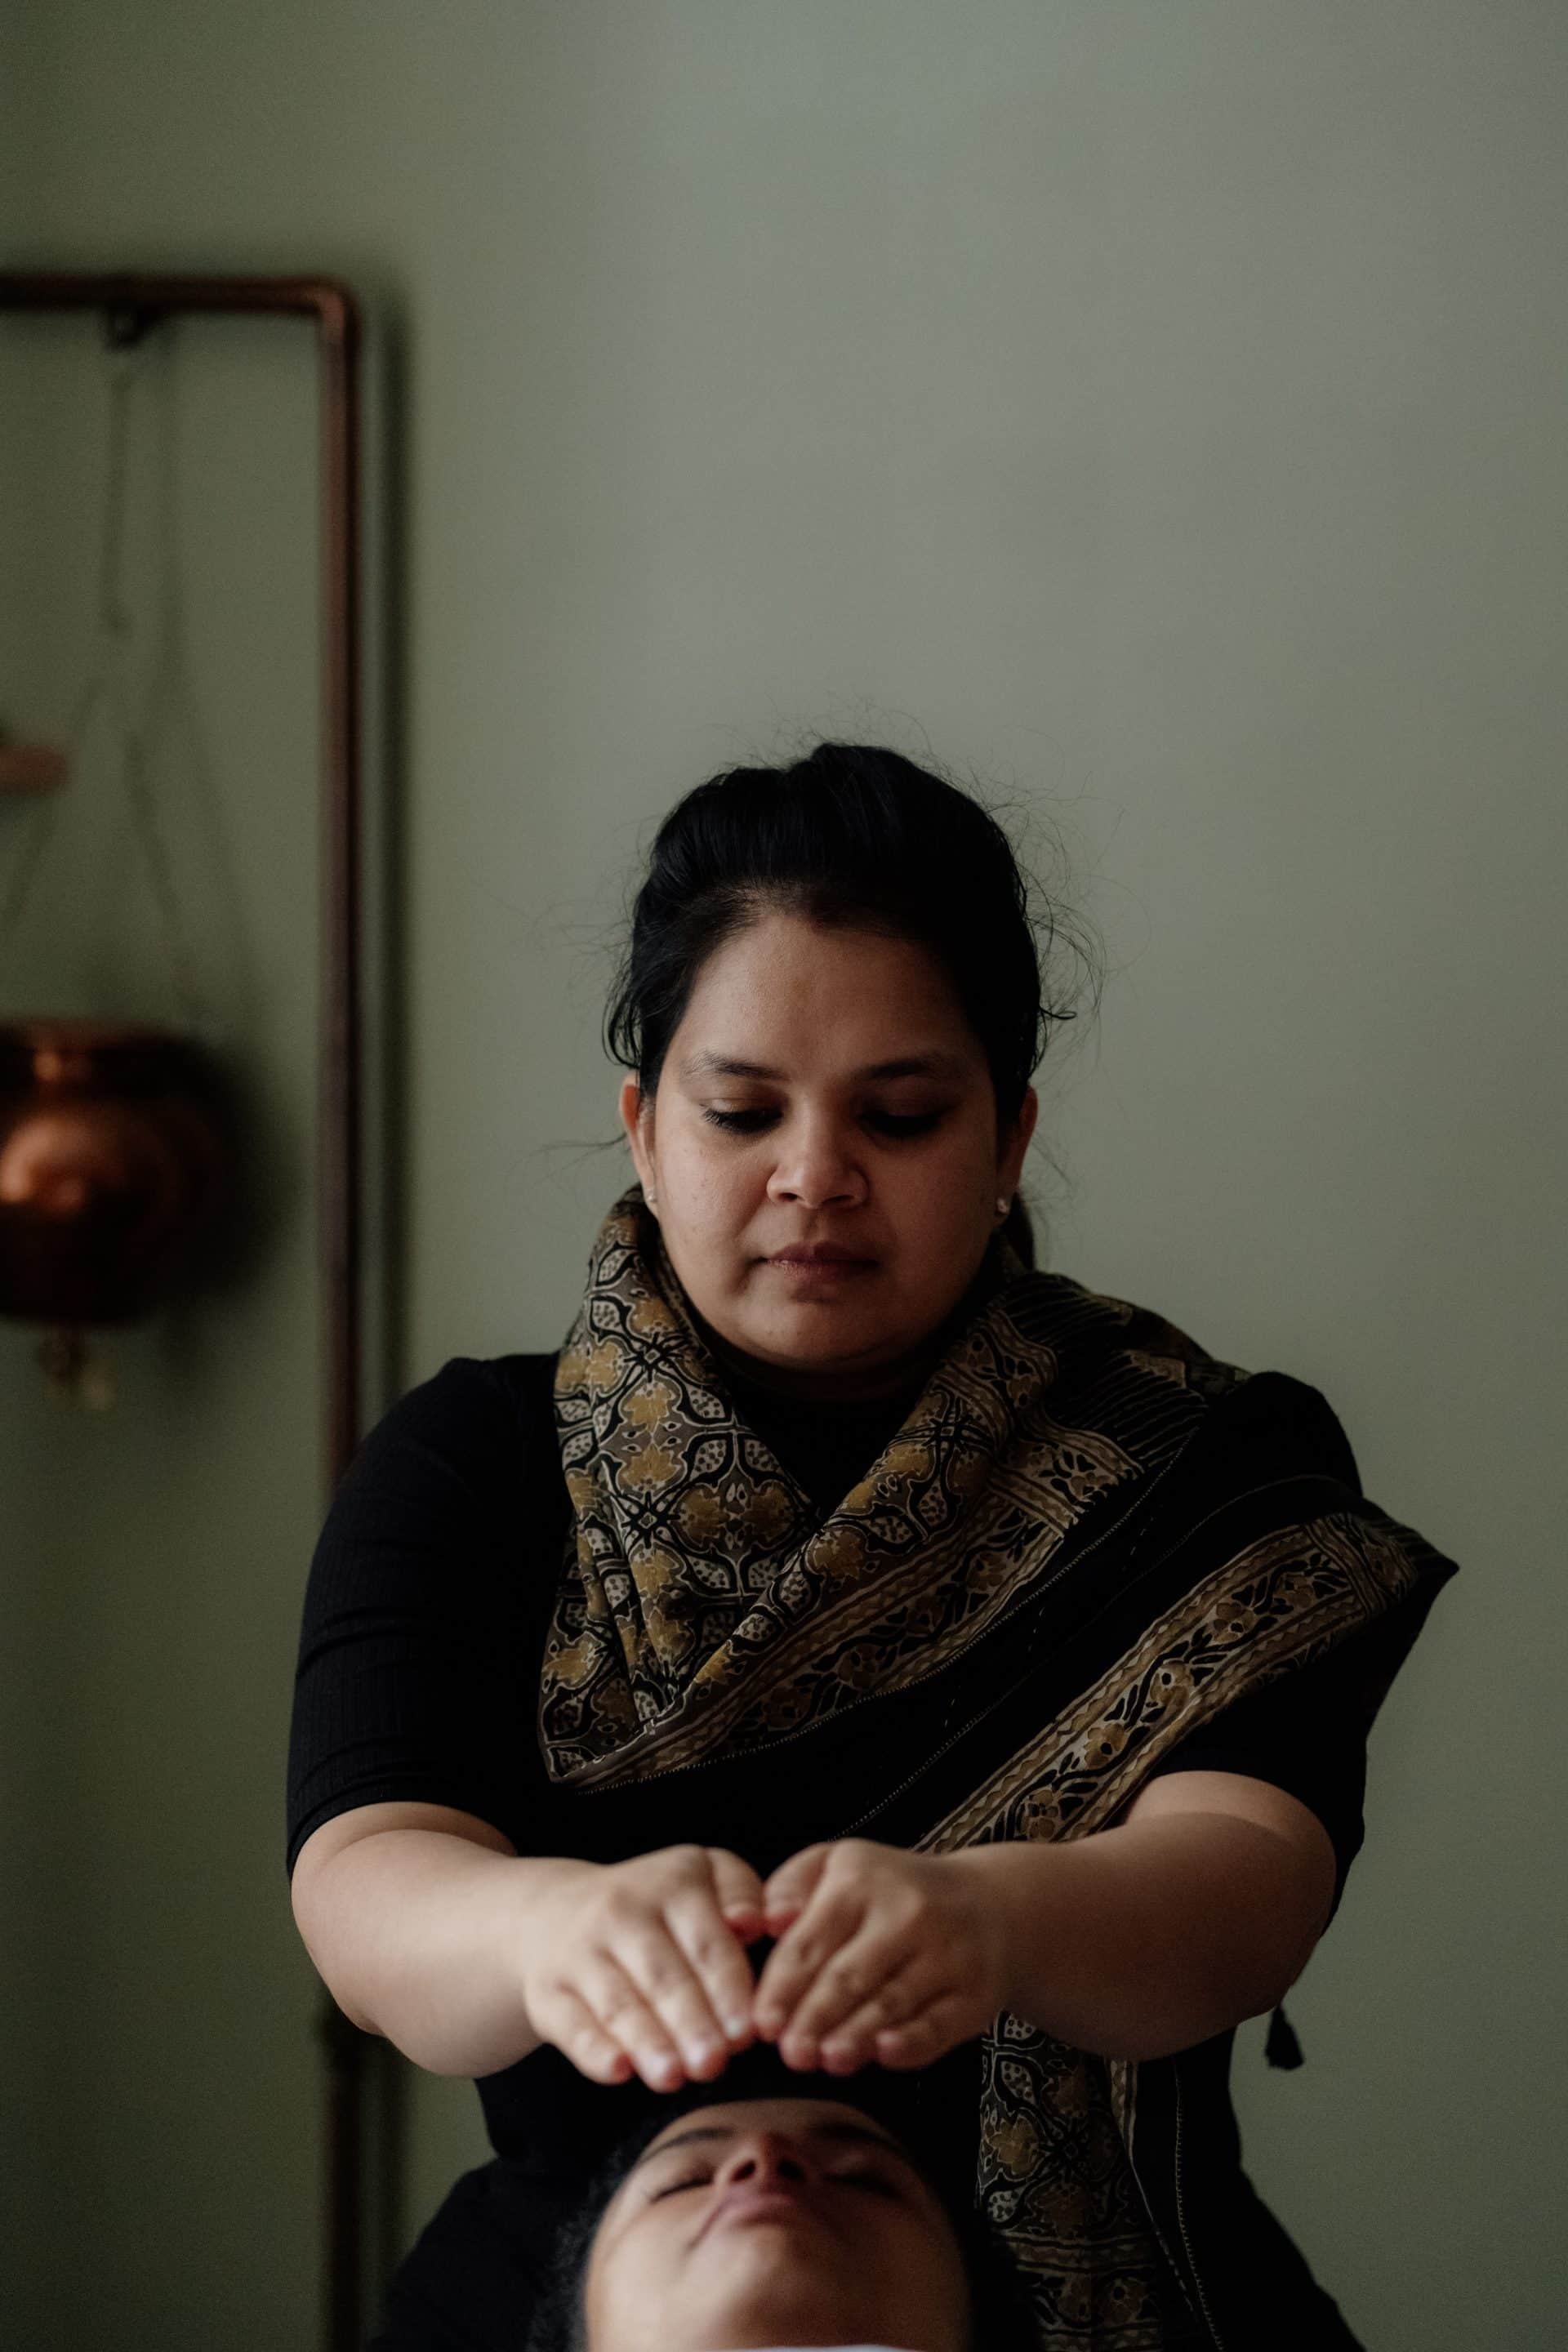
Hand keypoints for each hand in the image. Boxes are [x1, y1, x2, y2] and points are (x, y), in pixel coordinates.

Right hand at [518, 1845, 765, 2090]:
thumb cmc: (656, 1905)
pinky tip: (618, 2072)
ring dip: (647, 2041)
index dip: (728, 1990)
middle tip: (714, 2063)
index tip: (748, 2034)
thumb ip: (741, 1893)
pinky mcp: (546, 1991)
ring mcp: (579, 1950)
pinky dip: (593, 2049)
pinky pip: (571, 2024)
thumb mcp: (703, 1876)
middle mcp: (622, 1910)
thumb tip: (755, 1923)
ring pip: (618, 2002)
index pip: (707, 1942)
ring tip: (672, 2078)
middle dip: (691, 2022)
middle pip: (663, 1975)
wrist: (554, 1911)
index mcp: (673, 1883)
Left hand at [751, 1839, 1010, 2073]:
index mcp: (860, 1880)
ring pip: (893, 2000)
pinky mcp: (975, 1992)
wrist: (988, 1903)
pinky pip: (940, 2023)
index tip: (761, 2024)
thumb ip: (791, 1886)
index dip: (783, 1987)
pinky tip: (885, 2054)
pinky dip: (912, 2041)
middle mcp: (906, 1912)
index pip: (811, 1941)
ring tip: (828, 2060)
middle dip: (815, 2017)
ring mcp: (947, 1953)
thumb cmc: (891, 1891)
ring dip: (857, 2034)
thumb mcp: (837, 1865)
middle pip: (850, 1974)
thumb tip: (768, 1922)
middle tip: (791, 2053)